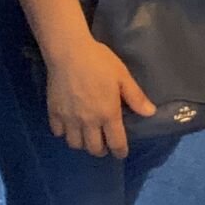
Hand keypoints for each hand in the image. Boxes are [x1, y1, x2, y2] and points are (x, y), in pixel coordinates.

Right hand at [45, 37, 154, 158]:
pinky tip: (69, 124)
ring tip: (86, 135)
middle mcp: (89, 122)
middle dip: (102, 150)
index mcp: (108, 114)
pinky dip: (64, 132)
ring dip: (83, 143)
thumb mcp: (122, 76)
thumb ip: (135, 97)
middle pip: (94, 149)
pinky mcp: (54, 113)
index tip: (121, 153)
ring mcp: (69, 119)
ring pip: (75, 144)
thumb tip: (150, 113)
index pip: (116, 143)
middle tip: (104, 142)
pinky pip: (58, 133)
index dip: (120, 152)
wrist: (69, 51)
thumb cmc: (99, 61)